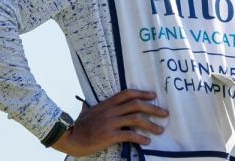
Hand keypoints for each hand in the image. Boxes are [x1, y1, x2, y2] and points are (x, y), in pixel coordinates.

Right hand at [52, 89, 168, 156]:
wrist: (69, 137)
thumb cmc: (77, 125)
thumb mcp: (85, 111)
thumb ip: (90, 106)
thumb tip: (87, 102)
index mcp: (107, 104)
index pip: (128, 93)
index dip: (142, 93)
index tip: (153, 95)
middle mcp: (111, 111)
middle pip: (137, 105)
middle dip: (153, 108)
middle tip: (164, 113)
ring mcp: (111, 123)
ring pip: (136, 119)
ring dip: (151, 124)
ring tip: (160, 130)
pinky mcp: (109, 135)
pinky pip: (129, 135)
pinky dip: (140, 138)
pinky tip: (146, 141)